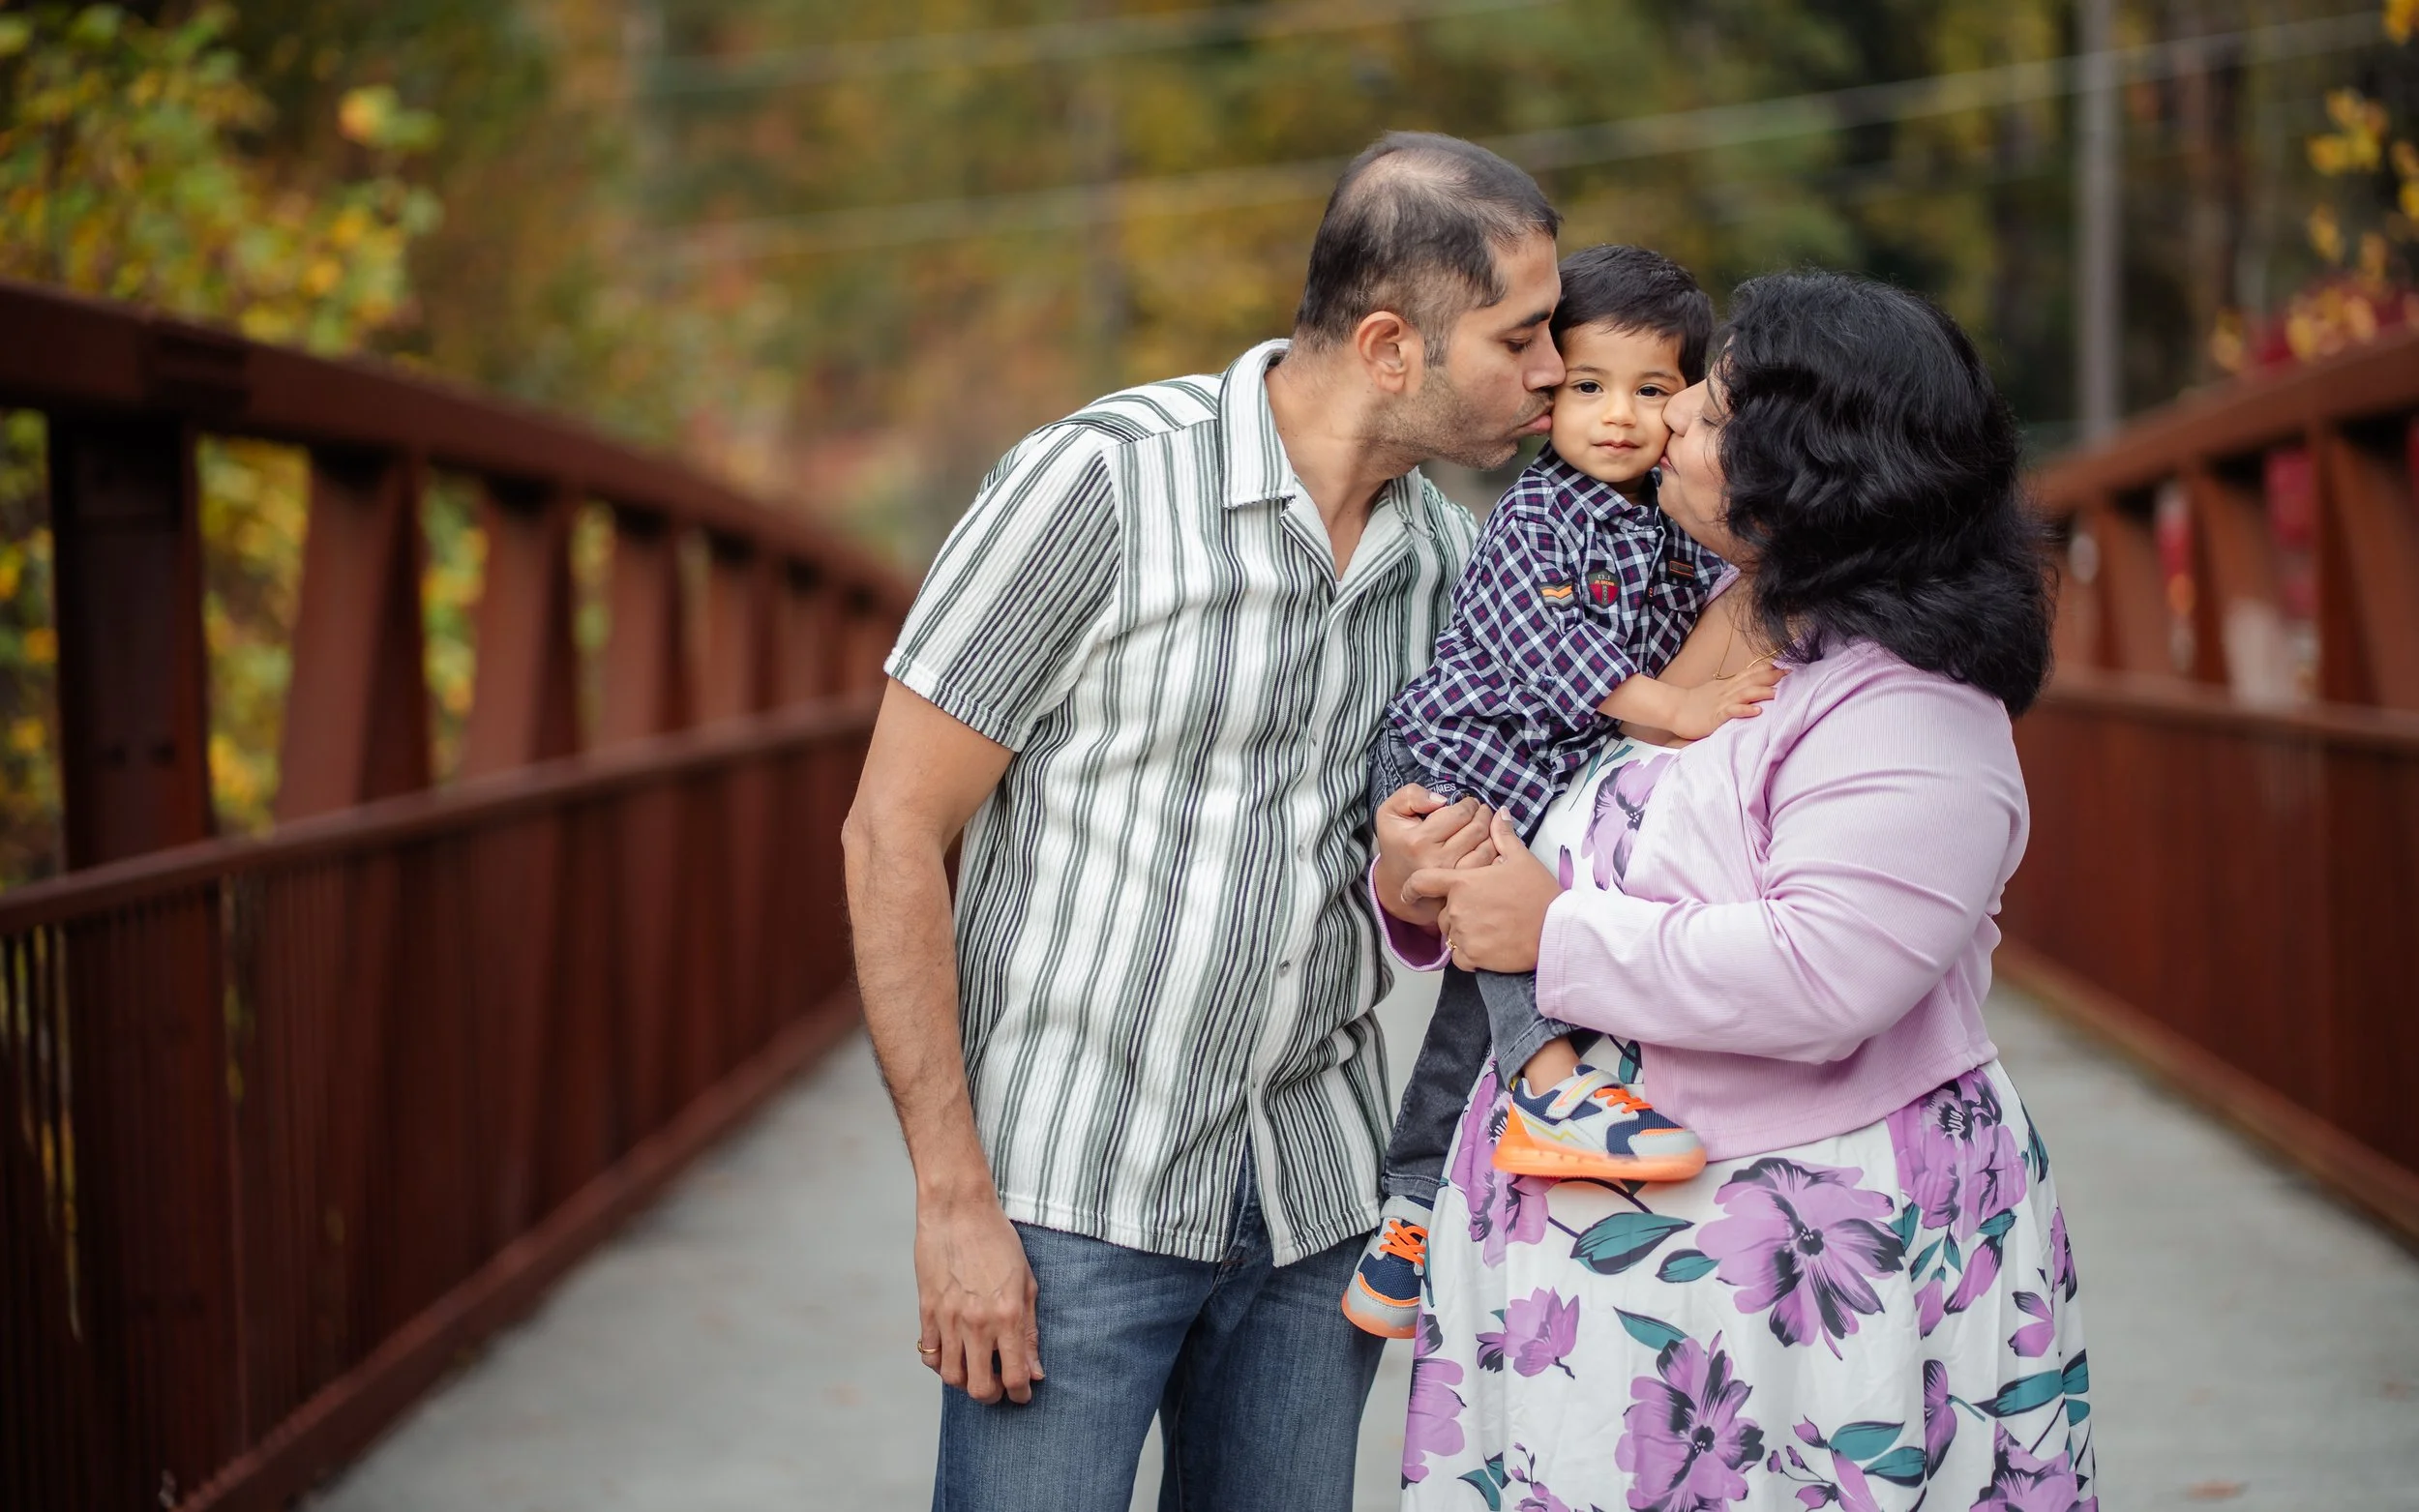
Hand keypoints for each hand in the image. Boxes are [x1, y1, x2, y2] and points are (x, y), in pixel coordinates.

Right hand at [915, 1188, 1042, 1404]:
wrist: (958, 1210)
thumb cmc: (999, 1241)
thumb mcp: (1026, 1283)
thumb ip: (1029, 1330)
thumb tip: (1035, 1371)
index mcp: (1007, 1315)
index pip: (1014, 1376)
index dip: (1021, 1393)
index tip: (1023, 1393)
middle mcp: (977, 1323)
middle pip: (980, 1388)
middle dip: (993, 1397)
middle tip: (999, 1389)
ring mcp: (948, 1319)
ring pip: (952, 1377)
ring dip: (966, 1383)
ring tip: (976, 1373)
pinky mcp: (926, 1311)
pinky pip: (930, 1355)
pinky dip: (942, 1364)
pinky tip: (955, 1355)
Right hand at [1372, 784, 1495, 925]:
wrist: (1395, 884)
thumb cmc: (1396, 843)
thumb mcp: (1389, 812)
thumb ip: (1411, 795)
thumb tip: (1442, 800)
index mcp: (1419, 840)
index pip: (1460, 814)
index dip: (1469, 804)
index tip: (1469, 803)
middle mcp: (1437, 862)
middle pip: (1477, 830)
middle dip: (1484, 815)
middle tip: (1482, 811)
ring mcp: (1451, 878)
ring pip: (1487, 848)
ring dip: (1493, 832)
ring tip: (1487, 825)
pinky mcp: (1462, 890)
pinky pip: (1488, 866)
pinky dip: (1494, 852)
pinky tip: (1488, 844)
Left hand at [1407, 812, 1563, 972]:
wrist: (1555, 931)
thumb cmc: (1539, 894)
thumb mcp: (1522, 860)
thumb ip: (1503, 837)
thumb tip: (1498, 814)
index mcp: (1463, 882)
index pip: (1423, 882)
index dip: (1411, 888)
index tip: (1408, 892)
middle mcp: (1457, 909)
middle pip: (1443, 911)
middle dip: (1457, 912)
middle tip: (1484, 912)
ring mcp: (1463, 934)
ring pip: (1451, 934)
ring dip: (1463, 933)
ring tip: (1491, 929)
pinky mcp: (1472, 957)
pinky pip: (1459, 957)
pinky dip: (1469, 954)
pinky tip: (1489, 947)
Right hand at [1669, 662, 1785, 739]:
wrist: (1674, 708)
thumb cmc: (1695, 703)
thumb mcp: (1717, 692)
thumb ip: (1733, 689)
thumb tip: (1749, 687)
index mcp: (1728, 685)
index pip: (1751, 672)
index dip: (1768, 669)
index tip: (1787, 667)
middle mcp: (1728, 690)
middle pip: (1752, 679)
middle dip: (1772, 677)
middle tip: (1791, 675)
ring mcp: (1722, 702)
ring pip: (1745, 693)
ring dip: (1762, 691)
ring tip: (1778, 693)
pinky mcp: (1715, 716)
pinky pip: (1732, 711)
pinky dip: (1745, 710)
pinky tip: (1757, 711)